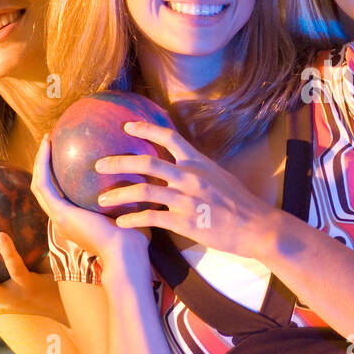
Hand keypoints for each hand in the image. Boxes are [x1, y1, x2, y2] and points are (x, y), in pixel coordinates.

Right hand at [30, 134, 147, 264]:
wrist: (127, 255)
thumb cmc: (136, 237)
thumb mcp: (129, 210)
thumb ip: (129, 194)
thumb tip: (144, 171)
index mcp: (76, 221)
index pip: (61, 196)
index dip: (59, 176)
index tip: (66, 153)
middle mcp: (63, 219)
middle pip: (46, 189)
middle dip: (45, 165)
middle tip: (50, 141)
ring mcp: (58, 217)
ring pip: (40, 184)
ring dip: (40, 161)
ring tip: (47, 139)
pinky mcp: (59, 212)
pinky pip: (44, 184)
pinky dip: (43, 164)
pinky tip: (48, 146)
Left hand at [96, 120, 275, 258]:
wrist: (255, 226)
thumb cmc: (240, 203)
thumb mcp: (219, 176)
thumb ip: (198, 170)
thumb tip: (181, 164)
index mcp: (198, 162)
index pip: (168, 138)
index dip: (145, 129)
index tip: (126, 126)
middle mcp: (190, 176)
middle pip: (146, 163)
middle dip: (118, 162)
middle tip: (98, 165)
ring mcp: (186, 199)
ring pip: (143, 191)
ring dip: (119, 194)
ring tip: (101, 199)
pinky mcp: (184, 222)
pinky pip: (151, 217)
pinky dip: (132, 219)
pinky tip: (121, 222)